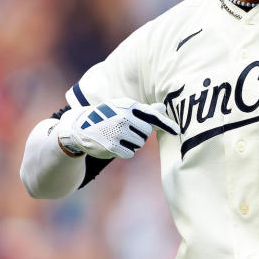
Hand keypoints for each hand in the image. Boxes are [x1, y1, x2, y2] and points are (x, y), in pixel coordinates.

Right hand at [55, 99, 179, 158]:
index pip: (151, 115)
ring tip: (117, 136)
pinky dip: (124, 151)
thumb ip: (144, 111)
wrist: (81, 127)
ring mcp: (118, 132)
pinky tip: (114, 144)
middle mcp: (124, 118)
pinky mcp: (112, 146)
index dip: (166, 123)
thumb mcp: (123, 108)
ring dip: (132, 143)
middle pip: (146, 132)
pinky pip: (130, 153)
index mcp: (128, 106)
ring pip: (139, 143)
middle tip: (126, 130)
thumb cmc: (107, 116)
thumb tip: (163, 107)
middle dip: (139, 134)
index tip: (177, 131)